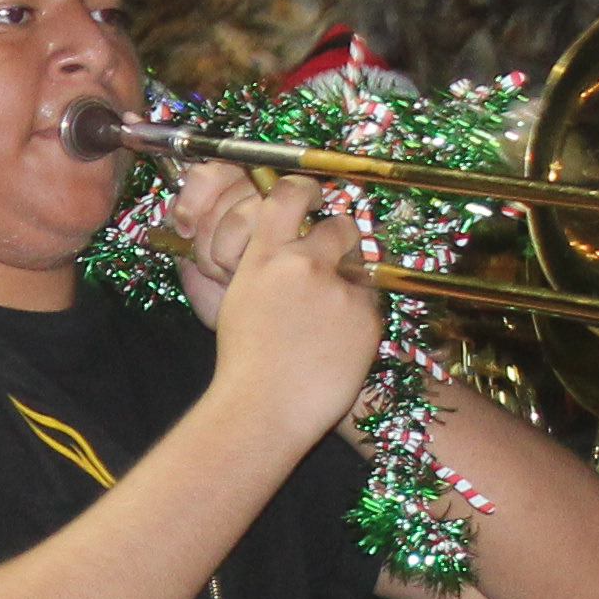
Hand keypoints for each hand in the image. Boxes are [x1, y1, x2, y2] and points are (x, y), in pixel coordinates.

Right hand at [201, 173, 384, 437]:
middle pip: (339, 225)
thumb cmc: (241, 363)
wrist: (265, 408)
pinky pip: (370, 301)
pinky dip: (358, 316)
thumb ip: (240, 266)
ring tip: (332, 310)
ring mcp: (339, 289)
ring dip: (350, 276)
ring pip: (361, 263)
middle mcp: (304, 263)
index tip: (311, 197)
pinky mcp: (367, 316)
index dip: (305, 190)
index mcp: (264, 257)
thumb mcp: (227, 303)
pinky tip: (338, 341)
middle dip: (337, 241)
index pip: (289, 194)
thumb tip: (247, 245)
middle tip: (328, 267)